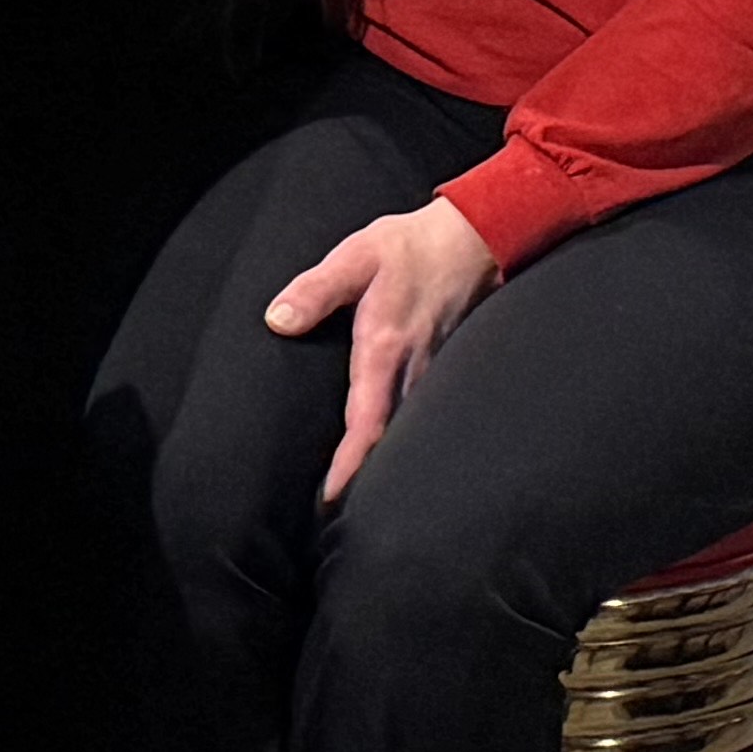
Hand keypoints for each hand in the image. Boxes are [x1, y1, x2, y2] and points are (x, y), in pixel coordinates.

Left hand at [264, 198, 501, 503]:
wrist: (475, 238)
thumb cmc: (410, 247)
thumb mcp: (357, 256)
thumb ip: (316, 289)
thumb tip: (278, 319)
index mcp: (384, 348)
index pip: (366, 423)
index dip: (349, 466)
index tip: (331, 499)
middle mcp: (411, 370)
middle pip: (388, 440)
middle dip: (364, 479)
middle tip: (335, 513)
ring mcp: (432, 372)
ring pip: (406, 430)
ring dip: (383, 462)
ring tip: (355, 493)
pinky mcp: (442, 367)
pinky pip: (419, 413)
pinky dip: (401, 437)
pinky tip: (387, 448)